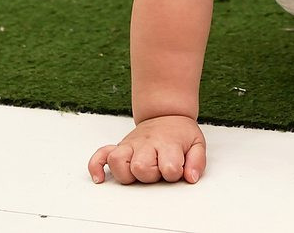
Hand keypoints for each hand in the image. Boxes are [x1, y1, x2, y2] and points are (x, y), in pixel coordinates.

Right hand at [88, 115, 206, 184]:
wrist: (166, 114)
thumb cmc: (180, 133)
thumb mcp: (197, 144)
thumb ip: (197, 162)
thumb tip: (191, 177)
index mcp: (167, 144)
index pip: (169, 168)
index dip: (174, 173)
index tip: (177, 168)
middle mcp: (146, 144)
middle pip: (141, 167)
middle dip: (150, 175)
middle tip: (158, 169)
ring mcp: (130, 145)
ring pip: (118, 161)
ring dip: (126, 173)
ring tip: (137, 174)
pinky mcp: (119, 146)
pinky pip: (100, 155)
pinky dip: (96, 167)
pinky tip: (100, 179)